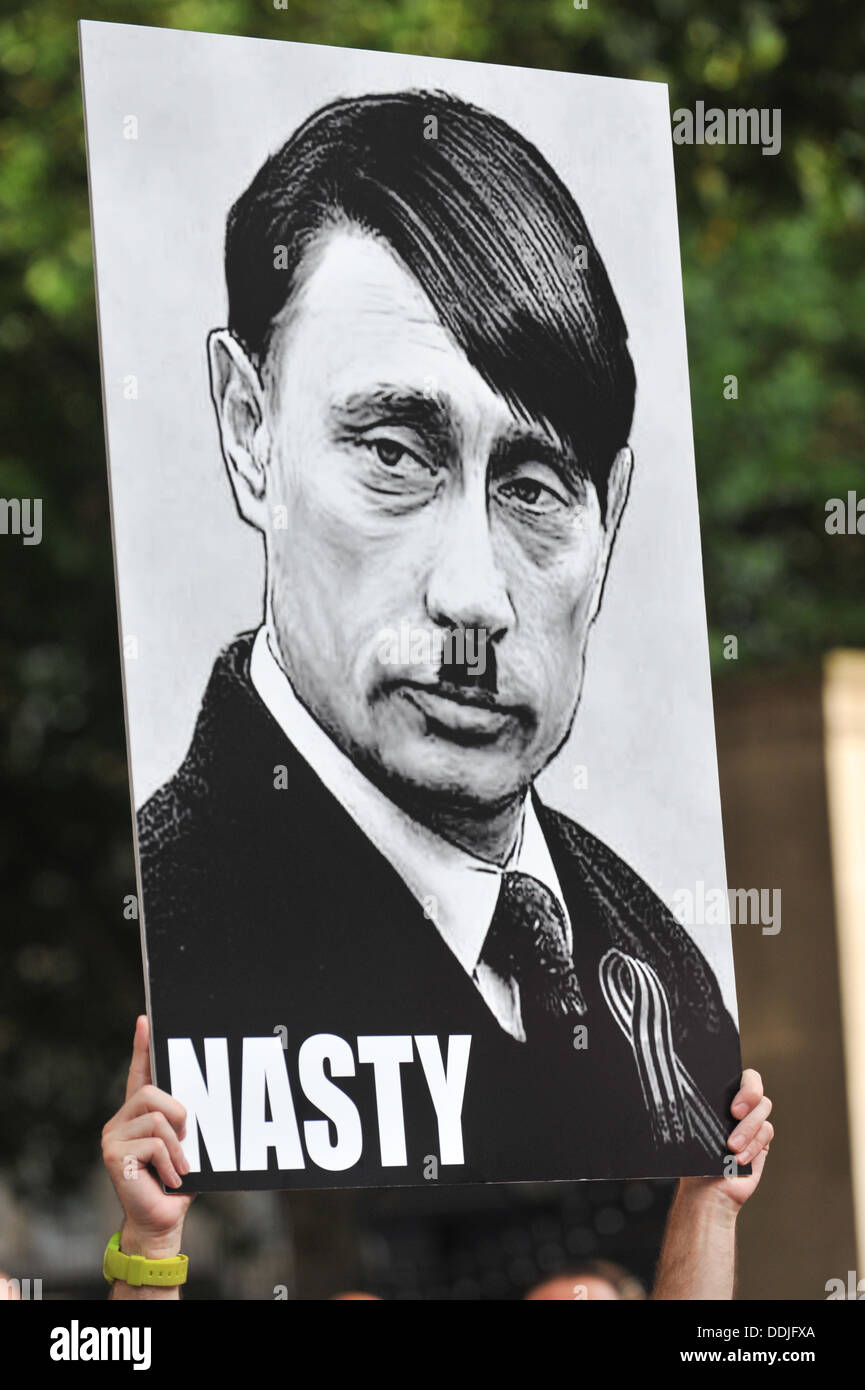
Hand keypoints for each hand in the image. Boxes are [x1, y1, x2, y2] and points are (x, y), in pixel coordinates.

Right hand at [101, 1015, 194, 1258]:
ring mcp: (113, 1137)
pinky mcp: (113, 1155)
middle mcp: (120, 1121)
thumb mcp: (187, 1143)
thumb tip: (200, 1098)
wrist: (162, 1220)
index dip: (142, 1046)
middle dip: (180, 1113)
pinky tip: (170, 1178)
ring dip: (179, 1145)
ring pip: (158, 1118)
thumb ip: (185, 1119)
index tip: (146, 1019)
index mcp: (138, 1114)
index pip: (139, 1072)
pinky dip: (172, 1162)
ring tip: (180, 1167)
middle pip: (153, 1091)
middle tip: (186, 1140)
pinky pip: (155, 1143)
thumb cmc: (178, 1181)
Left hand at [680, 1067, 772, 1212]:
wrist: (707, 1191)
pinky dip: (754, 1145)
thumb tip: (695, 1087)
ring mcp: (752, 1122)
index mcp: (718, 1096)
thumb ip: (701, 1109)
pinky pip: (767, 1132)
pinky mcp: (761, 1140)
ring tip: (731, 1148)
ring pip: (763, 1109)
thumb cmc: (694, 1159)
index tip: (732, 1104)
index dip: (743, 1084)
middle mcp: (737, 1105)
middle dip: (748, 1099)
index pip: (738, 1075)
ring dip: (748, 1128)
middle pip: (756, 1088)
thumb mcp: (693, 1130)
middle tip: (734, 1114)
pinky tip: (739, 1160)